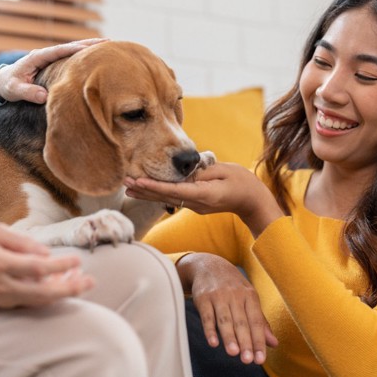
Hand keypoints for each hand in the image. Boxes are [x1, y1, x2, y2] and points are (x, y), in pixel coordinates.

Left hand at [0, 38, 107, 103]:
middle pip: (70, 46)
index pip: (58, 51)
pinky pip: (71, 57)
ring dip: (89, 47)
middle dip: (88, 44)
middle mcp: (45, 54)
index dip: (73, 50)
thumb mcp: (14, 90)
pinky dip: (84, 55)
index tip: (88, 49)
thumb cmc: (8, 86)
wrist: (3, 81)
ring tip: (109, 45)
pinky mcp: (53, 63)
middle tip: (108, 41)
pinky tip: (96, 56)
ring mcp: (50, 57)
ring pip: (72, 50)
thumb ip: (27, 93)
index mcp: (36, 57)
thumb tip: (45, 97)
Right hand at [0, 222, 93, 307]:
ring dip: (62, 293)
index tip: (77, 260)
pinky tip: (63, 283)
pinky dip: (49, 295)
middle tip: (91, 282)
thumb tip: (47, 254)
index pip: (36, 268)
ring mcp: (1, 298)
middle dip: (70, 289)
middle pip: (42, 293)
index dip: (59, 265)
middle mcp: (0, 285)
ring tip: (81, 281)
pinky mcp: (2, 304)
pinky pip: (31, 302)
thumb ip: (21, 241)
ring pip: (39, 301)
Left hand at [125, 162, 283, 236]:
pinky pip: (173, 198)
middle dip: (144, 189)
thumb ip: (202, 171)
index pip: (174, 190)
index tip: (139, 181)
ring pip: (166, 198)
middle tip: (124, 181)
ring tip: (127, 186)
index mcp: (203, 195)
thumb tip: (183, 170)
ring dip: (147, 192)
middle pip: (165, 196)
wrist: (252, 201)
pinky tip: (145, 189)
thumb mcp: (223, 172)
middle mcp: (195, 204)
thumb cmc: (242, 182)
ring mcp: (194, 206)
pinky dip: (157, 192)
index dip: (155, 186)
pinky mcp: (194, 204)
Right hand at [180, 253, 277, 363]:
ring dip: (229, 337)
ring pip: (225, 320)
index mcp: (250, 296)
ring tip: (234, 353)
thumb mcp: (249, 298)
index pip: (256, 322)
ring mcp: (219, 296)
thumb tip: (274, 343)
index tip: (261, 359)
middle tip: (248, 360)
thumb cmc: (232, 286)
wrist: (209, 265)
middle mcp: (235, 295)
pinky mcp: (203, 298)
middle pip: (241, 322)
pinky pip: (207, 316)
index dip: (259, 341)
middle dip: (245, 342)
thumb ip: (260, 322)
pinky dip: (209, 329)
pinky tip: (213, 342)